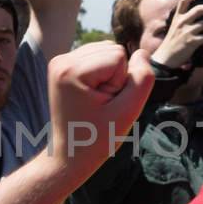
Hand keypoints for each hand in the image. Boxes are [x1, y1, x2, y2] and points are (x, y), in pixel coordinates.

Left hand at [46, 42, 154, 178]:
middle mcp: (62, 61)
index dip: (121, 81)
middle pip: (111, 49)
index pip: (118, 55)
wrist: (70, 154)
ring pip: (106, 51)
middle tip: (102, 104)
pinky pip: (97, 57)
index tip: (106, 105)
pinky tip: (92, 95)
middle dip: (115, 76)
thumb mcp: (128, 112)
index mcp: (72, 70)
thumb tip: (142, 53)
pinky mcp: (63, 66)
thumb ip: (142, 80)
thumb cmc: (98, 138)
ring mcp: (60, 62)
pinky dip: (101, 74)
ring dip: (109, 75)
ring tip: (97, 101)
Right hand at [152, 0, 202, 69]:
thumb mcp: (174, 27)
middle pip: (199, 9)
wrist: (165, 59)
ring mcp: (187, 32)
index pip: (184, 0)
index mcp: (177, 17)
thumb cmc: (171, 43)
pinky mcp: (192, 42)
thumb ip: (184, 20)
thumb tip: (197, 14)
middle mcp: (181, 22)